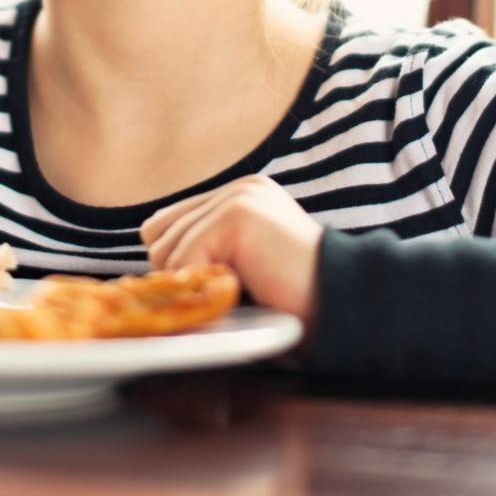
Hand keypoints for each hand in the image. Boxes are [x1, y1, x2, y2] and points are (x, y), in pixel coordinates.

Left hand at [140, 174, 322, 324]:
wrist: (343, 306)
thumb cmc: (296, 302)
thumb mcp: (243, 268)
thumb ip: (206, 252)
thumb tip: (151, 256)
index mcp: (241, 197)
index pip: (169, 223)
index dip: (174, 263)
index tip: (200, 292)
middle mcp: (237, 190)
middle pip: (161, 237)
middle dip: (182, 278)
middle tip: (226, 297)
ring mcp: (237, 198)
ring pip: (169, 252)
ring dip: (199, 287)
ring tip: (242, 293)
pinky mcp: (236, 216)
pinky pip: (185, 263)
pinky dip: (207, 290)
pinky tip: (246, 291)